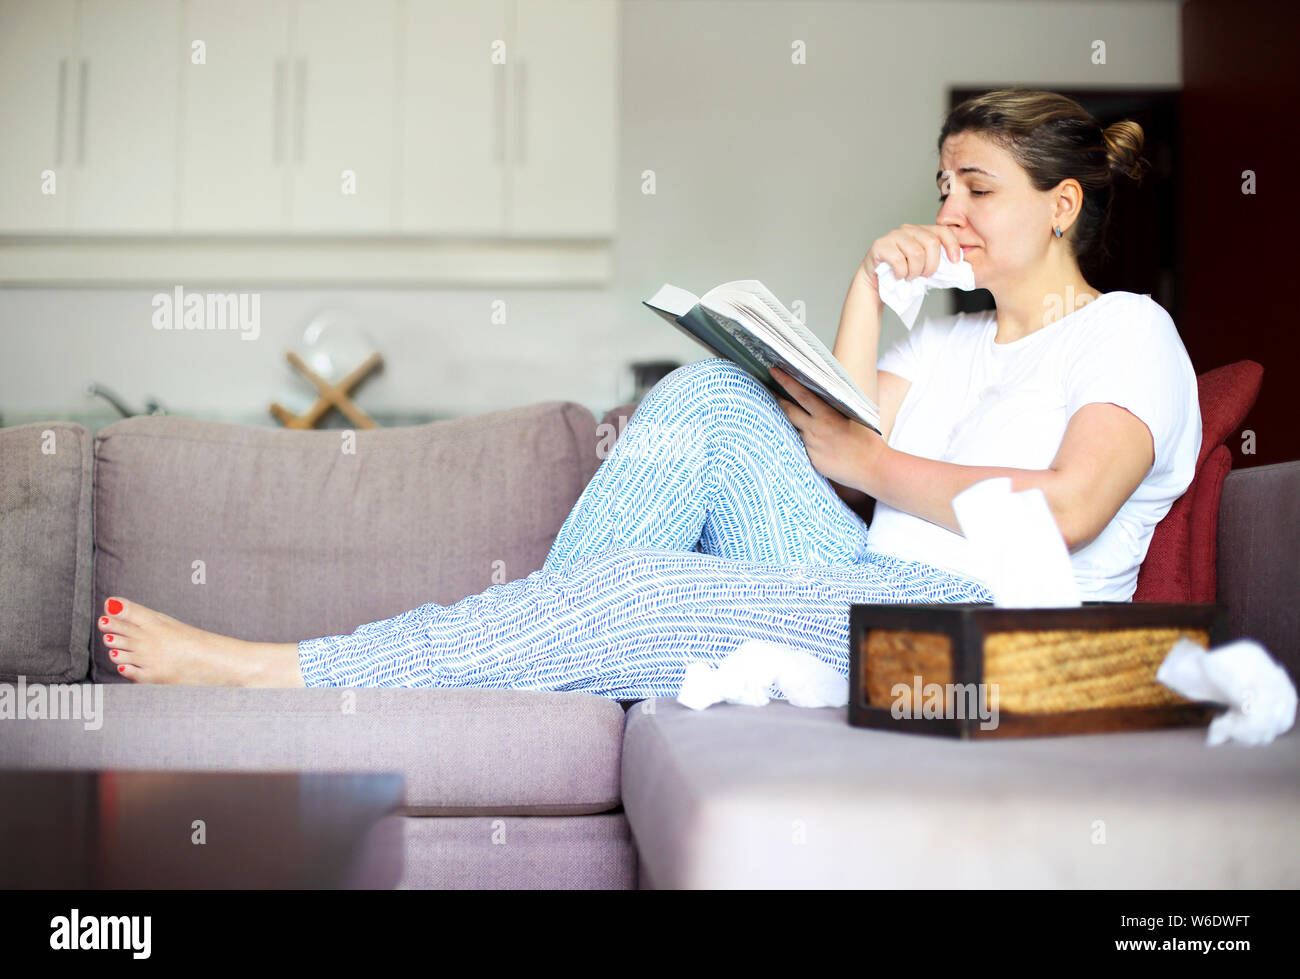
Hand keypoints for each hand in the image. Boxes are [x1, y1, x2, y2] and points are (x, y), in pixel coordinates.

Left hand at [770, 365, 885, 492]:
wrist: (873, 467)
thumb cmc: (867, 440)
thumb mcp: (853, 416)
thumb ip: (834, 408)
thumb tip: (822, 397)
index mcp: (827, 415)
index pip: (801, 394)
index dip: (786, 381)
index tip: (773, 370)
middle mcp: (815, 429)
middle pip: (788, 410)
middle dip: (776, 399)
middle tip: (766, 388)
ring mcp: (811, 445)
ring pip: (793, 429)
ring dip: (786, 421)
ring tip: (777, 413)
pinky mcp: (811, 460)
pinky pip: (801, 447)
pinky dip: (799, 441)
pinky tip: (801, 439)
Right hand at [859, 223, 963, 293]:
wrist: (875, 283)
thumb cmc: (901, 274)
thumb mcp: (923, 266)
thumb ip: (937, 261)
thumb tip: (958, 266)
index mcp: (921, 231)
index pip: (943, 231)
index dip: (952, 245)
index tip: (955, 261)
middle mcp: (907, 230)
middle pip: (931, 242)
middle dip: (932, 264)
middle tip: (925, 275)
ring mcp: (893, 236)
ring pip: (916, 253)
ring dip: (915, 272)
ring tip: (910, 277)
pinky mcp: (880, 245)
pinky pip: (899, 260)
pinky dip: (901, 273)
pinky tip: (898, 276)